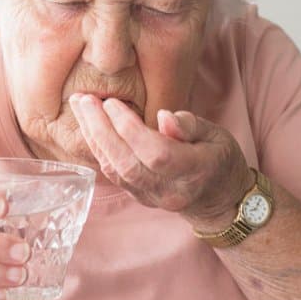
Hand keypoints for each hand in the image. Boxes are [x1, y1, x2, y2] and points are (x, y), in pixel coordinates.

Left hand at [69, 93, 250, 230]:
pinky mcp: (139, 197)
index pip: (156, 153)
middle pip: (128, 163)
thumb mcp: (217, 134)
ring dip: (94, 136)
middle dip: (102, 130)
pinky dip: (99, 148)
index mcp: (195, 171)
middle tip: (85, 100)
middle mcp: (170, 190)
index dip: (131, 129)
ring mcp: (152, 198)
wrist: (219, 199)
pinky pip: (113, 173)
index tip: (113, 103)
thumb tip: (163, 117)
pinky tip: (90, 126)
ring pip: (115, 170)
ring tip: (81, 107)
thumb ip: (189, 125)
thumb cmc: (219, 158)